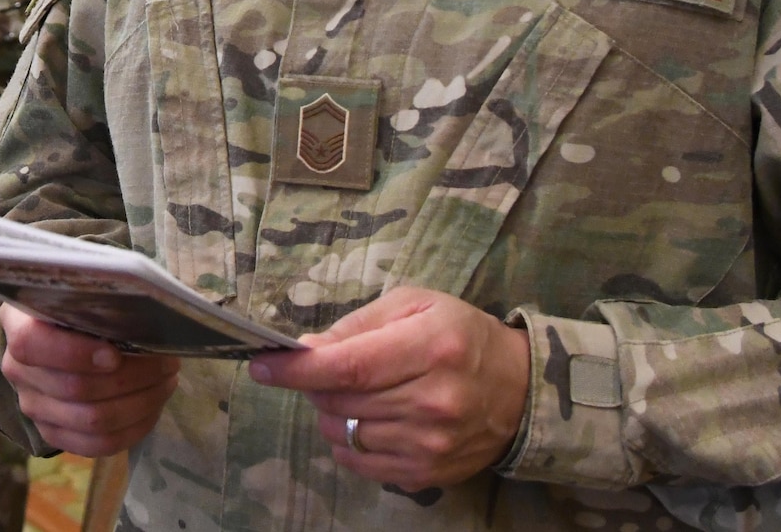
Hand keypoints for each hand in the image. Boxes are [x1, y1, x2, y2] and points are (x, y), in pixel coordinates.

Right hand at [0, 303, 179, 456]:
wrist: (58, 333)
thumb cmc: (76, 303)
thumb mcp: (80, 288)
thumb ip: (97, 296)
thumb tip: (141, 306)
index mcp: (18, 324)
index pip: (31, 344)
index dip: (75, 353)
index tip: (115, 354)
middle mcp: (17, 369)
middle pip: (74, 388)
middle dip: (131, 377)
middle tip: (167, 362)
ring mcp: (33, 406)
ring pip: (91, 421)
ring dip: (140, 403)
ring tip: (166, 382)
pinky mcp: (54, 433)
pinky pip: (97, 445)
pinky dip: (133, 429)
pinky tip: (153, 408)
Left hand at [247, 286, 530, 492]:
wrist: (519, 389)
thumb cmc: (460, 335)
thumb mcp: (414, 305)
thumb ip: (358, 325)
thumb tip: (306, 348)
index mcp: (430, 349)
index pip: (349, 366)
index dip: (298, 369)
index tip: (261, 364)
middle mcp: (432, 401)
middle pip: (340, 401)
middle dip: (316, 384)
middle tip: (328, 369)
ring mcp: (431, 444)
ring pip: (344, 433)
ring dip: (333, 412)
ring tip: (357, 393)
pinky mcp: (428, 474)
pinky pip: (361, 464)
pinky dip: (348, 443)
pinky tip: (365, 421)